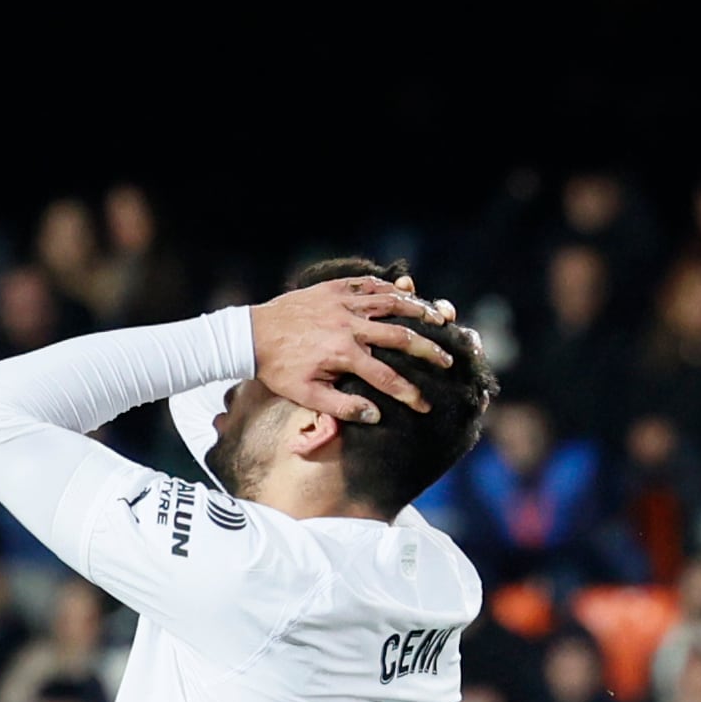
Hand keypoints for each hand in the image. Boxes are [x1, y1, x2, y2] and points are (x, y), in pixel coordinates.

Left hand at [249, 276, 453, 425]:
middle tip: (447, 360)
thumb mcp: (306, 395)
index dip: (410, 394)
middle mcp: (348, 325)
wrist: (252, 335)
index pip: (387, 378)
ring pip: (391, 303)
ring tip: (440, 318)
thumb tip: (375, 416)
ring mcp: (343, 303)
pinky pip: (370, 284)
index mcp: (343, 354)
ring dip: (418, 310)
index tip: (426, 405)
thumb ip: (342, 406)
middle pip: (400, 337)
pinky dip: (390, 288)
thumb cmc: (279, 369)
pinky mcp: (334, 288)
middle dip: (428, 350)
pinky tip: (406, 293)